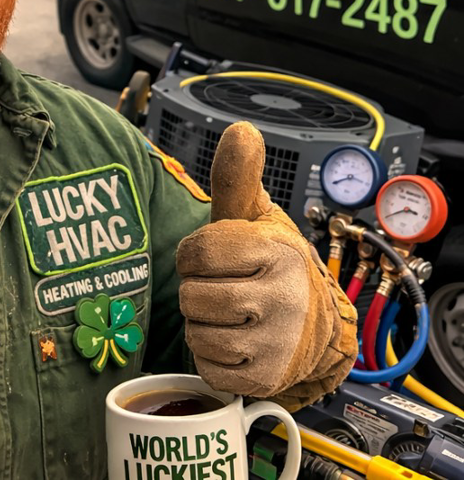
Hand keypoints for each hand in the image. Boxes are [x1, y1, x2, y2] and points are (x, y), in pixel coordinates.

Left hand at [176, 122, 356, 403]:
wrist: (313, 324)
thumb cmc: (269, 263)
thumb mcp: (254, 217)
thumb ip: (237, 177)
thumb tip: (241, 129)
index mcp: (277, 250)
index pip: (197, 253)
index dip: (194, 255)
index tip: (214, 257)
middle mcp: (284, 296)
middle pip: (192, 296)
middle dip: (197, 291)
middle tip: (222, 288)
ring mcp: (278, 342)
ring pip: (197, 334)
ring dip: (202, 324)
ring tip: (228, 314)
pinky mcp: (266, 377)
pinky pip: (207, 367)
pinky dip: (210, 357)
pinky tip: (234, 341)